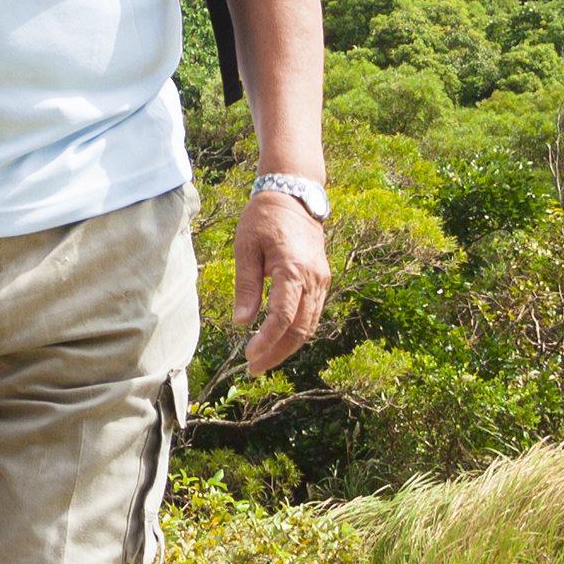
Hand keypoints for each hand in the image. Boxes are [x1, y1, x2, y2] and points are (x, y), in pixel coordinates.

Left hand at [230, 185, 331, 375]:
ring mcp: (321, 280)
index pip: (283, 316)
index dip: (268, 340)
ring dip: (288, 346)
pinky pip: (312, 313)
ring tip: (264, 360)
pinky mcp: (321, 280)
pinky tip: (279, 340)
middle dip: (278, 352)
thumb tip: (241, 322)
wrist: (294, 195)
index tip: (250, 356)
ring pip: (310, 325)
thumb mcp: (246, 247)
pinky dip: (297, 331)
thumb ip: (247, 286)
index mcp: (293, 269)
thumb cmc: (263, 218)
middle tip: (255, 368)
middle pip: (300, 328)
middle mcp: (313, 279)